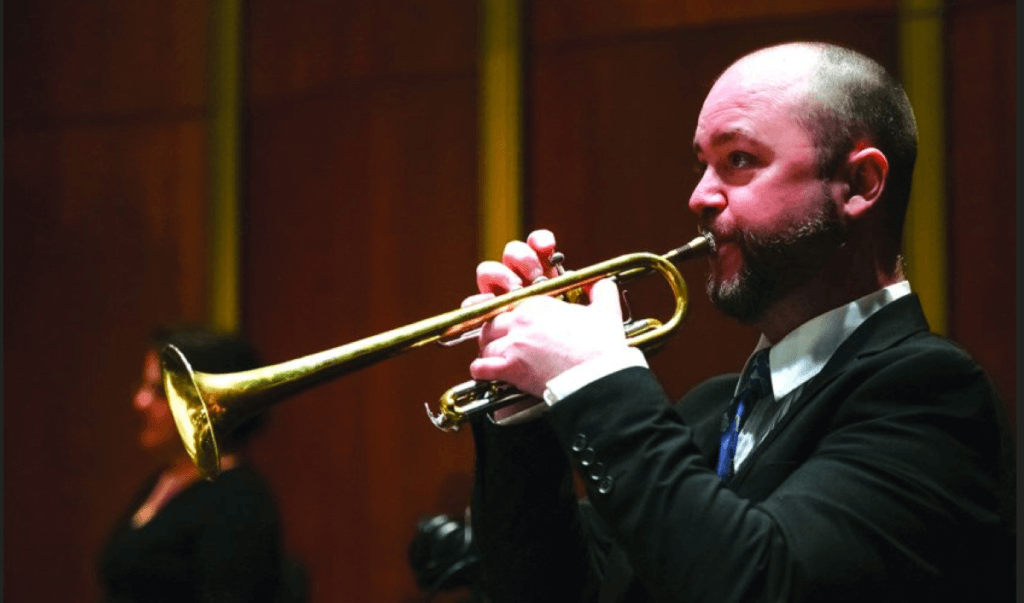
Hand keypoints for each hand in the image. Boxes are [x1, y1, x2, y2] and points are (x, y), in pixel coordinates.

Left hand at [462, 230, 628, 397]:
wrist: (597, 375)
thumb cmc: (601, 346)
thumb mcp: (605, 310)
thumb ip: (601, 291)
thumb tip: (600, 283)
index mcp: (538, 304)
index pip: (509, 305)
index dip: (508, 317)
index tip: (513, 325)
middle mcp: (520, 321)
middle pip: (492, 323)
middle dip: (495, 334)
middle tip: (499, 342)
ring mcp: (513, 345)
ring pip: (485, 344)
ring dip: (488, 351)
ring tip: (493, 358)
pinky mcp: (511, 368)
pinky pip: (481, 367)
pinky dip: (480, 370)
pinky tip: (482, 372)